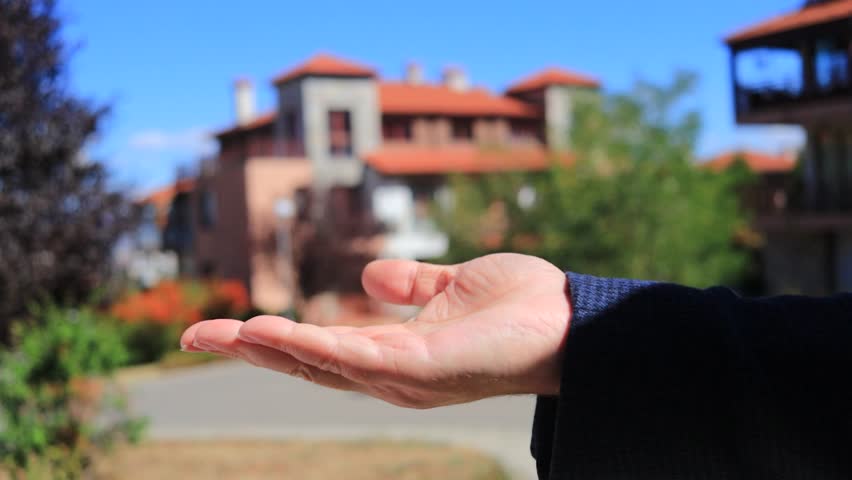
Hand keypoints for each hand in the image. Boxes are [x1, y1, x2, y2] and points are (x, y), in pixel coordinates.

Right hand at [180, 253, 570, 407]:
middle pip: (309, 364)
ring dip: (268, 349)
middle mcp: (393, 372)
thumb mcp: (452, 285)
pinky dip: (311, 348)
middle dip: (253, 351)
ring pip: (321, 365)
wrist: (570, 319)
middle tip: (195, 336)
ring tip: (218, 335)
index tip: (230, 326)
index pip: (323, 350)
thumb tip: (368, 276)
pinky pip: (356, 358)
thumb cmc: (519, 306)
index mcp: (397, 351)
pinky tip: (274, 334)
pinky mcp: (422, 369)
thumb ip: (413, 284)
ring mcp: (405, 376)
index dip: (276, 341)